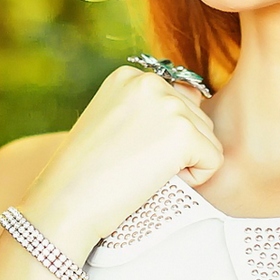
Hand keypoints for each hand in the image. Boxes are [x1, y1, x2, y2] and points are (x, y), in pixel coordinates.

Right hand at [17, 65, 223, 261]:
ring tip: (141, 172)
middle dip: (174, 150)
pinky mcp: (183, 132)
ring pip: (207, 140)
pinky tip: (155, 181)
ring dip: (184, 164)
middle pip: (196, 119)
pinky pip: (213, 161)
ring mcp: (168, 104)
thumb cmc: (84, 175)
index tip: (125, 152)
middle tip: (132, 166)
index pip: (177, 104)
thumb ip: (149, 108)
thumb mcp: (112, 123)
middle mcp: (150, 82)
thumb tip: (198, 96)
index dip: (159, 139)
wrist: (65, 203)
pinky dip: (194, 180)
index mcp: (130, 76)